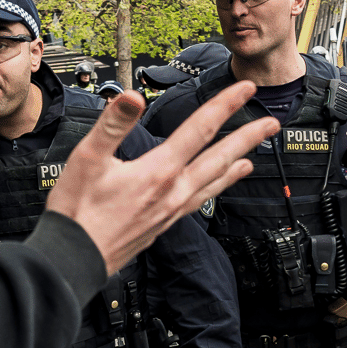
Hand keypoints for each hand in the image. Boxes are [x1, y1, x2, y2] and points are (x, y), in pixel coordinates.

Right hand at [45, 85, 275, 274]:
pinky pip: (200, 201)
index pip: (199, 129)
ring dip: (236, 164)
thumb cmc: (77, 211)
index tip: (246, 89)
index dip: (225, 105)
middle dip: (247, 137)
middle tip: (272, 123)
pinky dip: (216, 189)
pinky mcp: (164, 224)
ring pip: (214, 182)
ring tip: (254, 155)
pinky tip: (217, 186)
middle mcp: (172, 191)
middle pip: (219, 158)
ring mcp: (171, 210)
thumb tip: (132, 96)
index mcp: (158, 171)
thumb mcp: (88, 159)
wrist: (74, 258)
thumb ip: (113, 124)